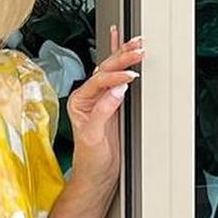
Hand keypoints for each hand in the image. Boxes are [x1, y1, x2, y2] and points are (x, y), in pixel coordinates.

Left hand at [65, 26, 144, 189]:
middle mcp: (87, 98)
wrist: (97, 176)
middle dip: (122, 58)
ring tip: (137, 42)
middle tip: (139, 49)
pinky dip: (122, 63)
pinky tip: (123, 47)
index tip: (130, 77)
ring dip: (124, 55)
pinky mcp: (112, 104)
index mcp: (78, 102)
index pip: (98, 81)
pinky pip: (117, 78)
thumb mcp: (94, 137)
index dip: (115, 77)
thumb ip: (103, 111)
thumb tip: (116, 90)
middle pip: (105, 70)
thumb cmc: (90, 161)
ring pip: (111, 70)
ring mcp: (100, 100)